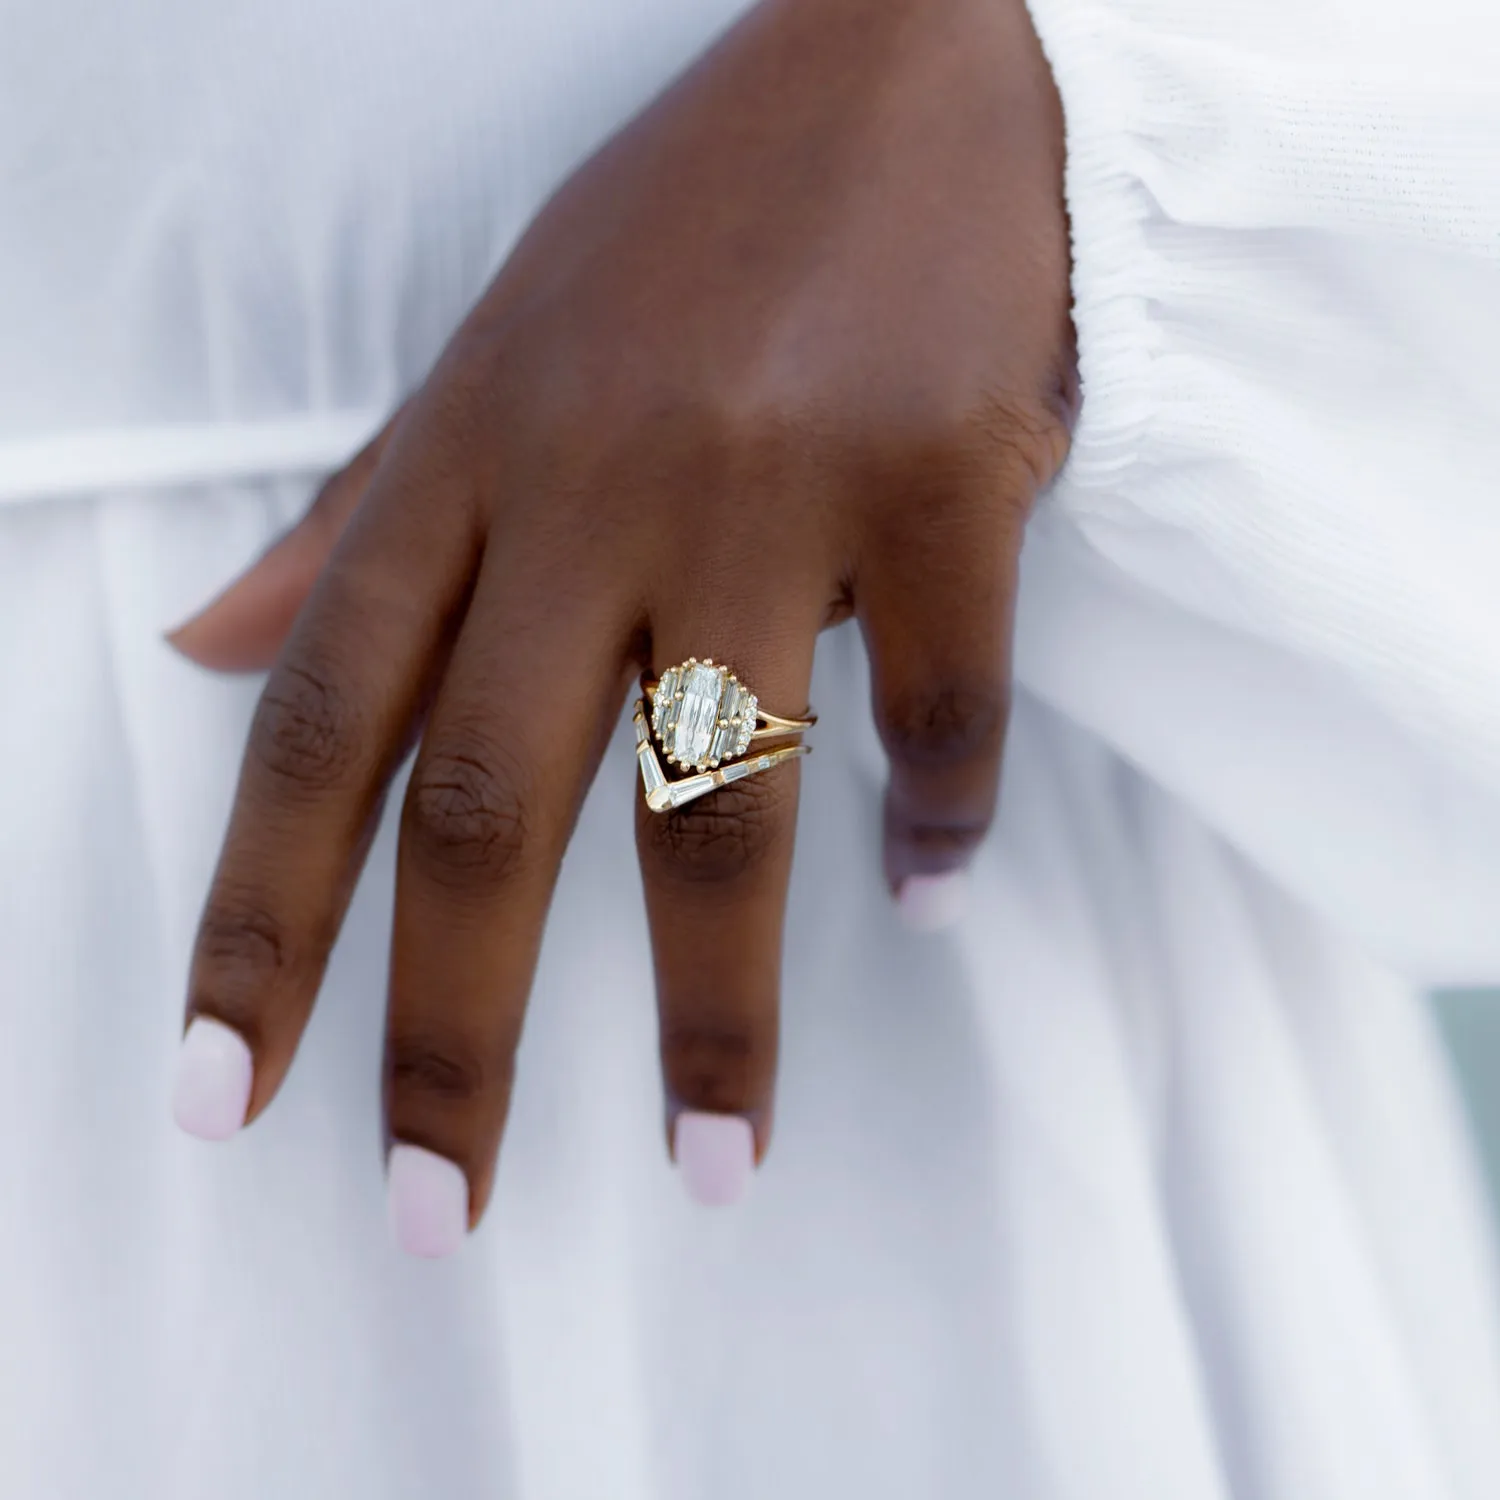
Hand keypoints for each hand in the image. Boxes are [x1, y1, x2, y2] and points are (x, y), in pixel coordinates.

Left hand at [168, 0, 1075, 1248]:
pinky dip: (940, 818)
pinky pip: (942, 702)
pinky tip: (930, 885)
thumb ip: (347, 526)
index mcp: (469, 462)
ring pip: (721, 798)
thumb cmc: (686, 231)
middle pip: (489, 807)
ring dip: (718, 1008)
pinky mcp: (944, 478)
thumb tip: (205, 655)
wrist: (907, 68)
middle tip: (437, 1210)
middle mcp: (598, 489)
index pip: (322, 727)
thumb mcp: (479, 362)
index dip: (260, 925)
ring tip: (719, 1157)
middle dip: (452, 1037)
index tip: (228, 1094)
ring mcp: (775, 486)